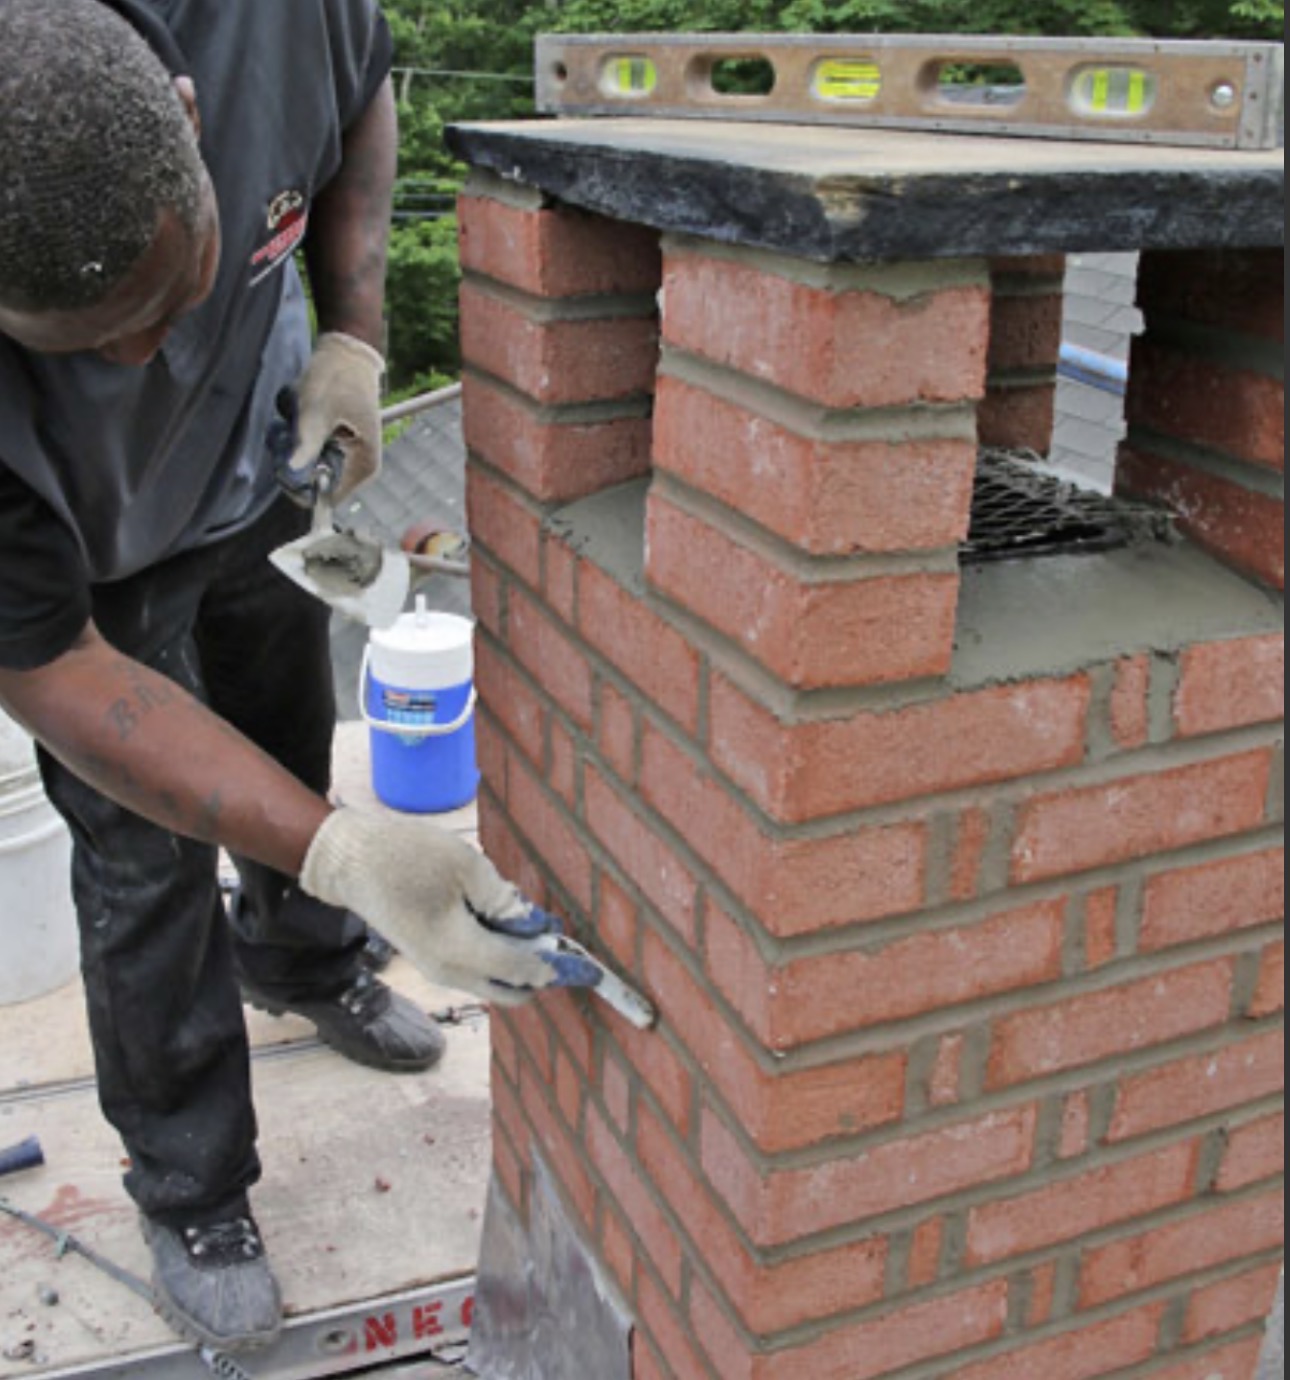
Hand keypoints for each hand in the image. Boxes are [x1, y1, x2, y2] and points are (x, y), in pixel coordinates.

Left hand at [281, 333, 384, 503]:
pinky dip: (297, 441)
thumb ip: (305, 445)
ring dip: (292, 450)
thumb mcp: (317, 411)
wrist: (346, 353)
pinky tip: (296, 420)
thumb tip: (291, 474)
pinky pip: (309, 455)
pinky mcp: (335, 446)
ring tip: (291, 422)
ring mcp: (347, 457)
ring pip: (308, 469)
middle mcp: (358, 468)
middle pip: (315, 484)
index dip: (301, 485)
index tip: (284, 461)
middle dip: (294, 463)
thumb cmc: (337, 379)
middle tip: (285, 434)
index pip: (328, 497)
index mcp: (363, 466)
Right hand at [298, 808, 601, 1005]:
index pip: (523, 970)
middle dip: (544, 974)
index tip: (593, 970)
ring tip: (536, 927)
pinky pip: (478, 967)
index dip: (561, 967)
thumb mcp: (466, 867)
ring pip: (495, 981)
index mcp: (459, 951)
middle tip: (567, 948)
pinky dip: (501, 955)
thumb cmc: (407, 857)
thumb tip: (536, 926)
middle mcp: (450, 972)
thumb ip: (505, 901)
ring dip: (521, 963)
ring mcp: (438, 968)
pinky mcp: (432, 957)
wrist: (351, 861)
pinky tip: (506, 922)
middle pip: (512, 991)